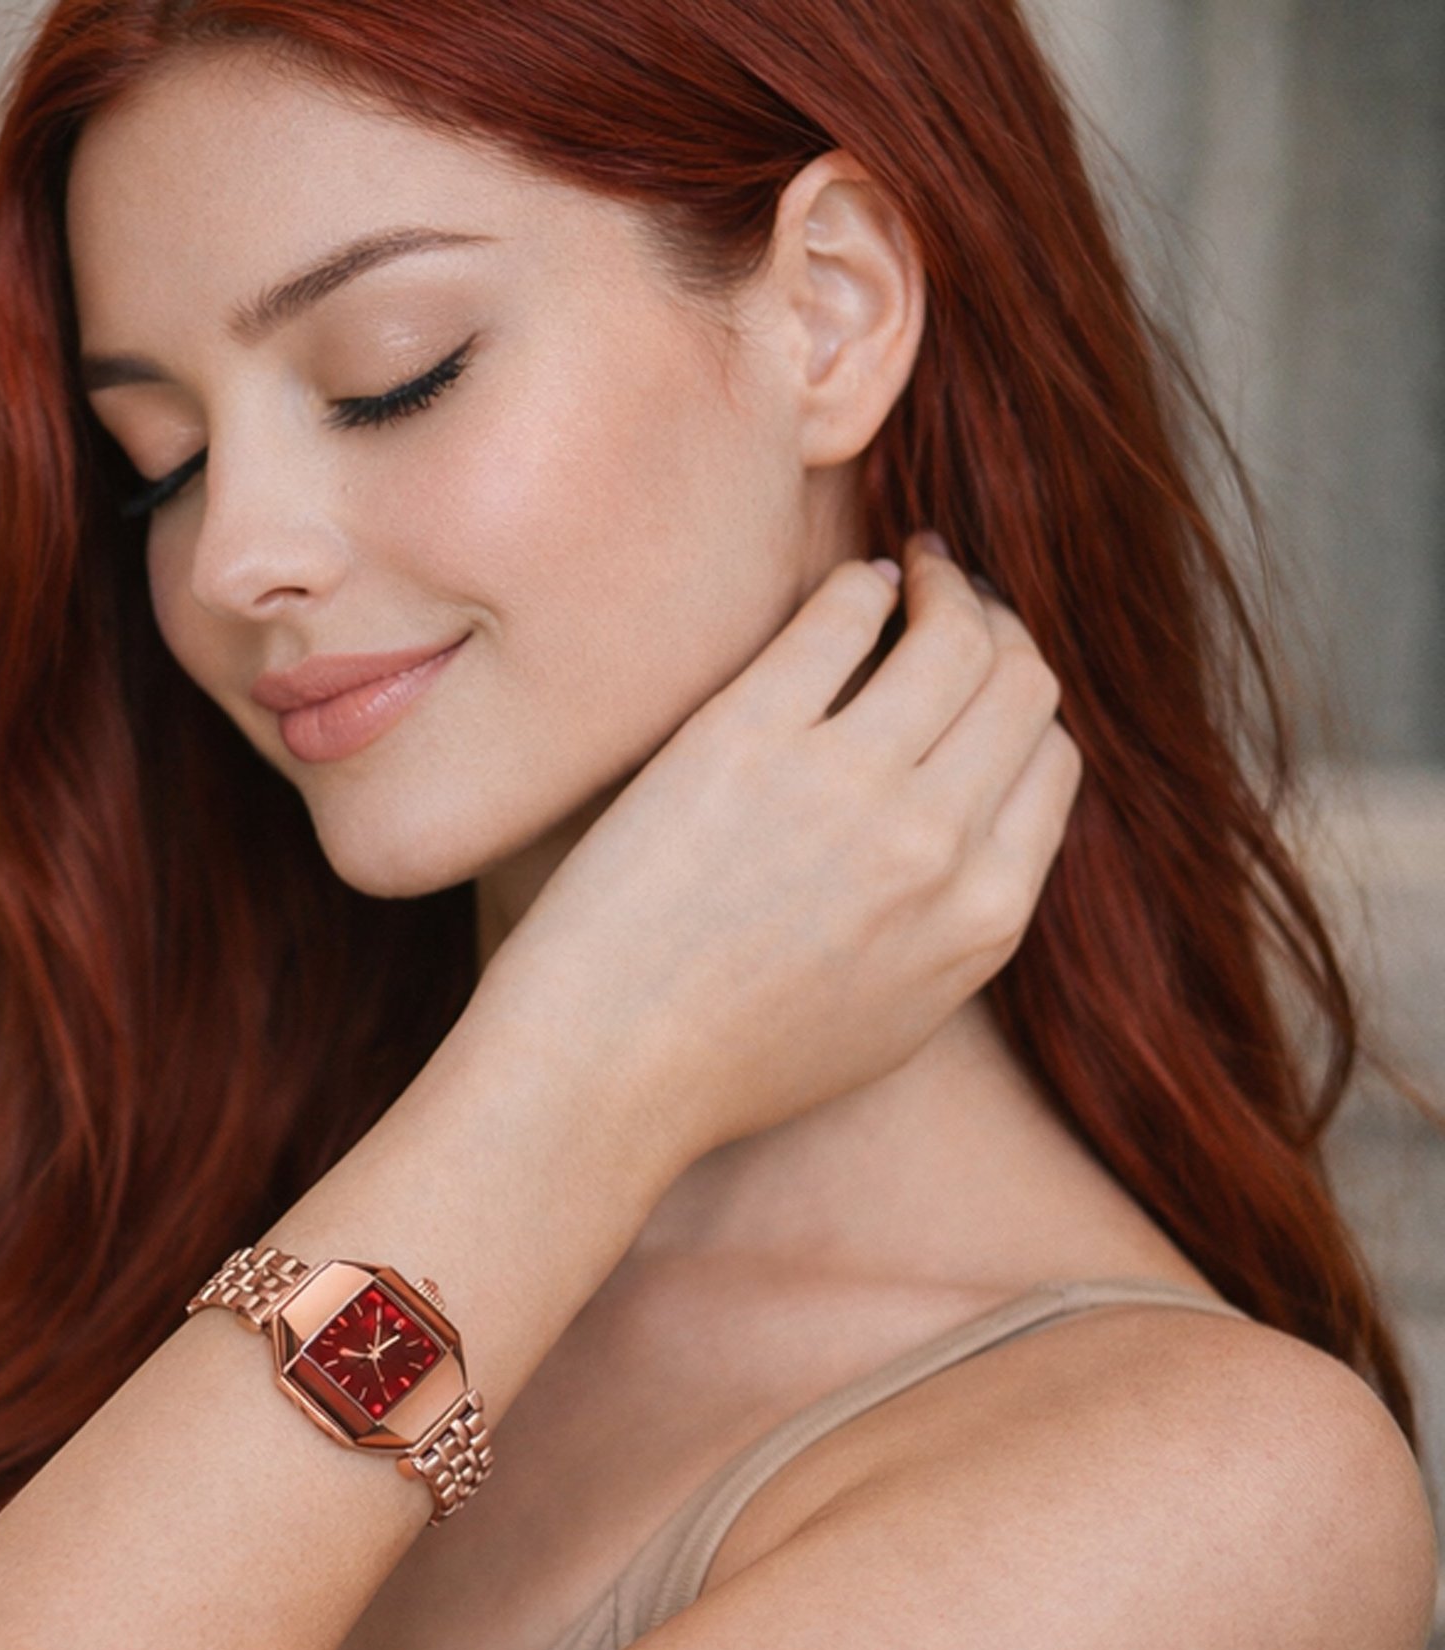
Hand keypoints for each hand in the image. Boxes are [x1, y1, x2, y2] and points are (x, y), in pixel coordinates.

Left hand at [469, 534, 1082, 1177]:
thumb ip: (954, 921)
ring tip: (917, 571)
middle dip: (1000, 631)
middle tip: (959, 601)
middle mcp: (935, 843)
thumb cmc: (729, 1058)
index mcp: (982, 917)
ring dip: (946, 586)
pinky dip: (862, 587)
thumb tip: (979, 825)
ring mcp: (845, 785)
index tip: (987, 681)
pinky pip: (842, 614)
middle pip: (1019, 686)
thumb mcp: (893, 1019)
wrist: (606, 1070)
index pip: (1050, 763)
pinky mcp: (746, 738)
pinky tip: (851, 589)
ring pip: (956, 637)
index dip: (1022, 709)